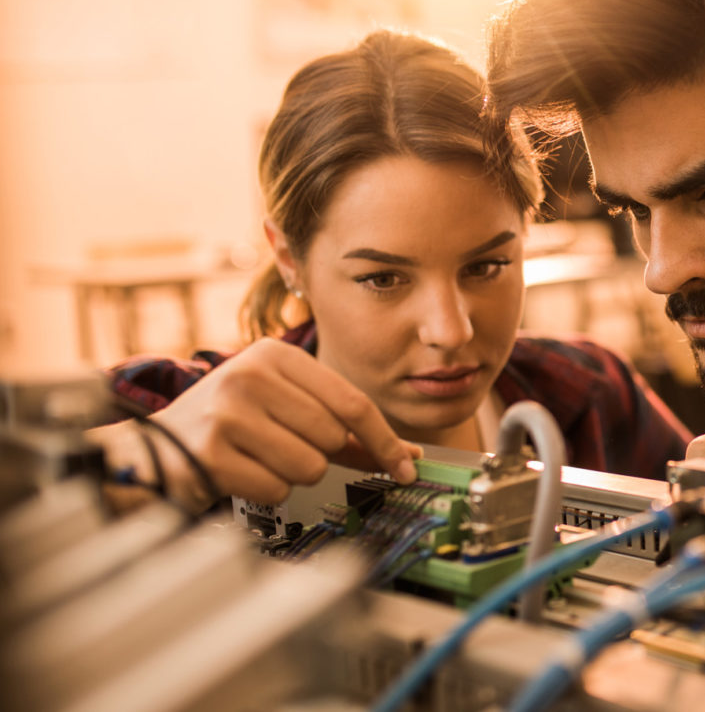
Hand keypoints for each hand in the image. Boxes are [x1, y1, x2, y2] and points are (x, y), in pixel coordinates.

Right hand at [94, 339, 419, 512]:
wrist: (156, 445)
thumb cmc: (234, 425)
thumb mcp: (286, 407)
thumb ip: (345, 429)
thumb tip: (406, 456)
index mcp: (274, 355)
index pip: (352, 402)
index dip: (385, 439)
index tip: (407, 465)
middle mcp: (249, 376)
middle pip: (332, 436)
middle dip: (321, 454)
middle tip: (284, 447)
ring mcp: (226, 414)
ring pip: (308, 465)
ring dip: (292, 473)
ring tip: (259, 457)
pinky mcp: (211, 454)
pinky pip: (276, 488)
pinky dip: (266, 489)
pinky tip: (241, 472)